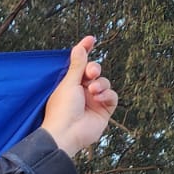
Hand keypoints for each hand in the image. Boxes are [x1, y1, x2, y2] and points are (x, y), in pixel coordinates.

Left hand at [41, 37, 117, 158]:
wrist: (67, 134)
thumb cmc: (62, 110)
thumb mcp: (69, 83)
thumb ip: (77, 65)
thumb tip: (79, 47)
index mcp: (70, 84)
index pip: (79, 64)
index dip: (85, 51)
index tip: (91, 39)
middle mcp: (82, 91)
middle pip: (95, 71)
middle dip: (94, 69)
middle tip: (91, 73)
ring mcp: (93, 101)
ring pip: (105, 82)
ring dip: (101, 84)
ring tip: (93, 91)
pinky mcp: (103, 111)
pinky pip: (112, 96)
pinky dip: (107, 95)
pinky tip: (100, 99)